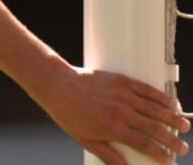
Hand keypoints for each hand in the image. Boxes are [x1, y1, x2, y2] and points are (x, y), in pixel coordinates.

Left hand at [36, 66, 189, 163]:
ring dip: (173, 118)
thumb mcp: (85, 139)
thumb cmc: (68, 114)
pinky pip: (147, 89)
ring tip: (184, 126)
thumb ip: (107, 155)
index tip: (169, 162)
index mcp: (113, 128)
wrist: (57, 85)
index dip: (160, 155)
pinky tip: (171, 103)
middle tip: (183, 148)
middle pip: (155, 128)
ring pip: (155, 108)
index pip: (145, 145)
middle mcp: (122, 112)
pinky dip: (161, 97)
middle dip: (172, 140)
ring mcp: (123, 95)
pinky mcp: (121, 81)